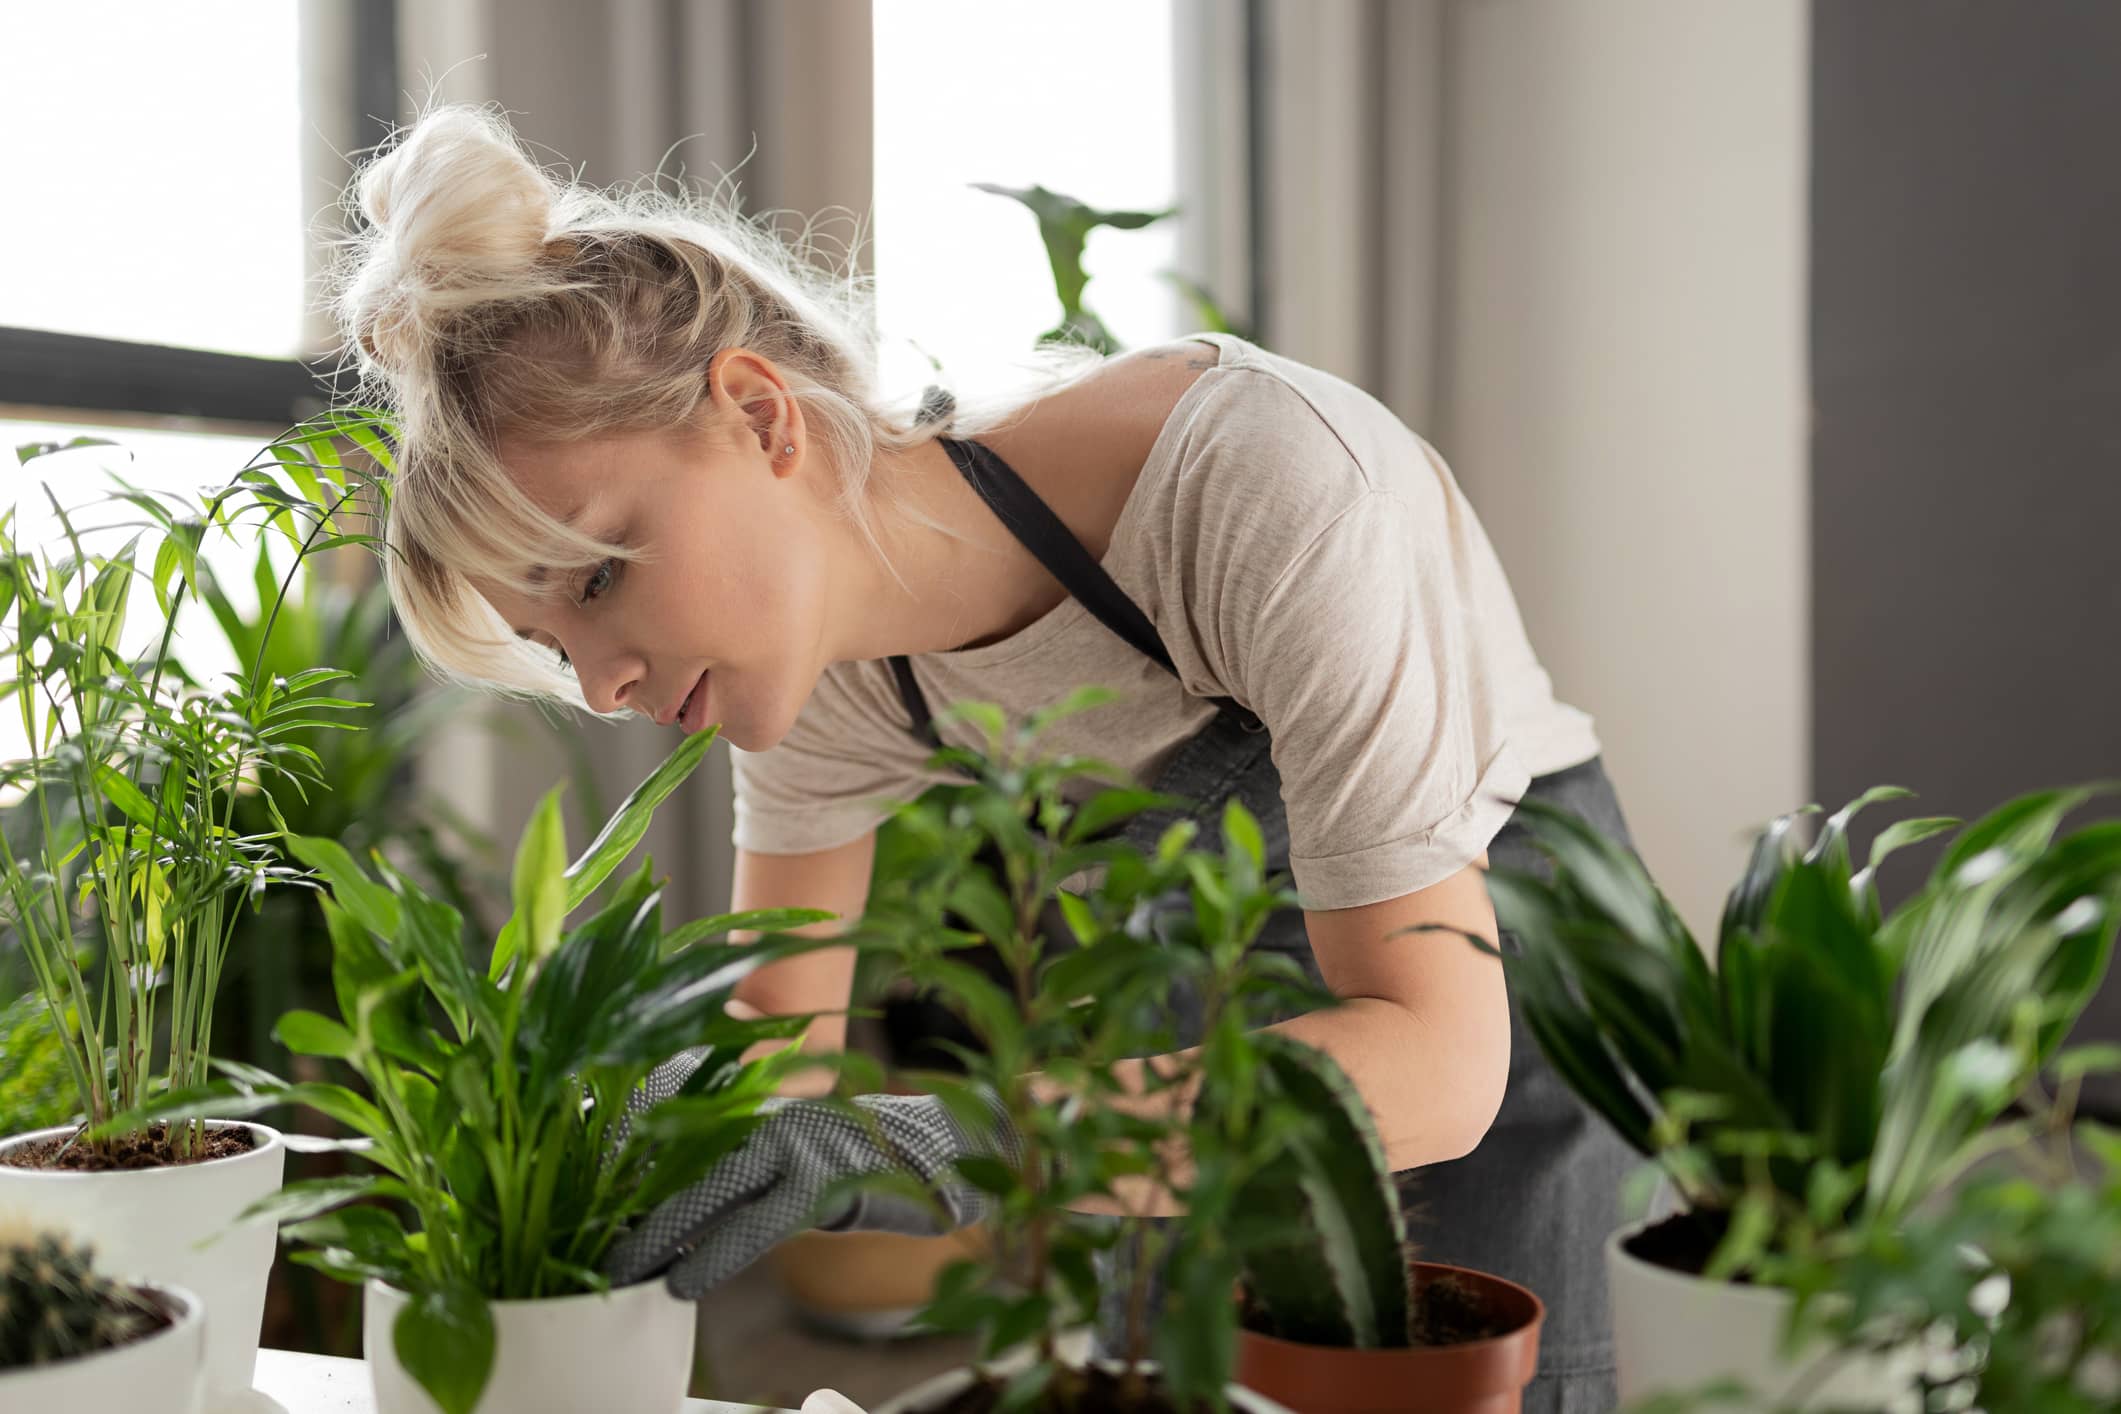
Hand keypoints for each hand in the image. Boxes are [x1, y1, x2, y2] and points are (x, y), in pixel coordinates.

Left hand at [602, 1054, 1020, 1298]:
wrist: (938, 1154)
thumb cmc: (849, 1160)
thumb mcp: (782, 1153)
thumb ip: (731, 1162)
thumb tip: (658, 1197)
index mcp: (755, 1096)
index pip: (672, 1113)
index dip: (623, 1148)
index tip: (581, 1183)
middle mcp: (768, 1108)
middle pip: (678, 1150)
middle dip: (627, 1195)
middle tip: (584, 1236)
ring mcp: (797, 1141)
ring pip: (707, 1187)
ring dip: (658, 1232)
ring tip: (620, 1268)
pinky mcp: (822, 1182)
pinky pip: (754, 1225)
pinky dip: (713, 1256)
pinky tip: (682, 1283)